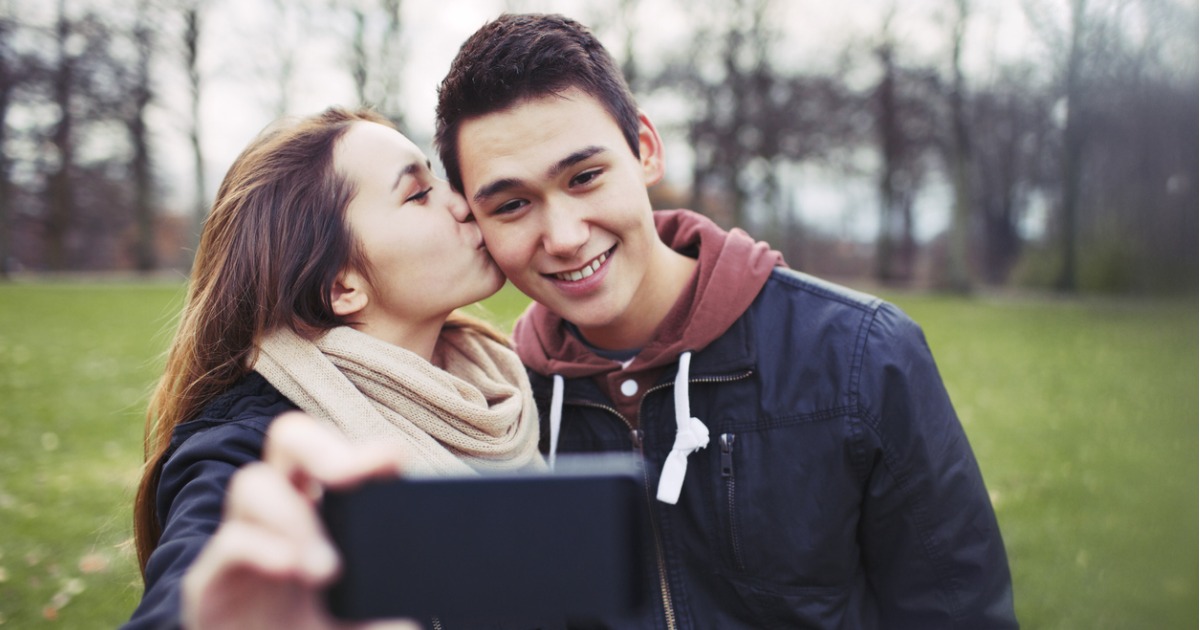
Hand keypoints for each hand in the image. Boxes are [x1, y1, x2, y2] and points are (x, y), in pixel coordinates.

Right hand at [181, 412, 417, 629]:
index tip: (392, 461)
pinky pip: (229, 542)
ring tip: (326, 569)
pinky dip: (260, 548)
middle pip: (288, 440)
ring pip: (253, 483)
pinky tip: (288, 568)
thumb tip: (412, 615)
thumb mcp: (363, 626)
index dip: (363, 451)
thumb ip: (386, 614)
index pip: (336, 458)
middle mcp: (279, 514)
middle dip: (319, 447)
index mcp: (322, 512)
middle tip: (350, 477)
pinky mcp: (210, 582)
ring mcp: (242, 542)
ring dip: (293, 516)